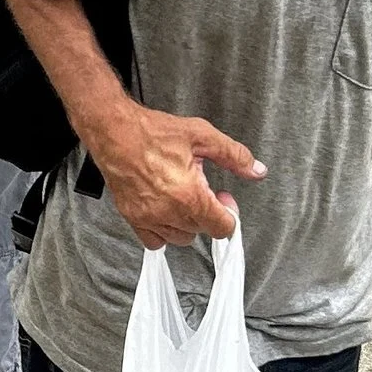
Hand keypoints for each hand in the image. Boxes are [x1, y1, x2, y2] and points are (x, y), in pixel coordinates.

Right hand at [89, 102, 263, 249]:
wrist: (114, 131)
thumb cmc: (152, 132)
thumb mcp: (202, 136)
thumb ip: (234, 156)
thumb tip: (256, 170)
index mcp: (189, 195)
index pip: (222, 227)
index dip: (229, 212)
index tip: (224, 197)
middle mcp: (168, 212)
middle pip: (203, 231)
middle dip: (208, 212)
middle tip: (203, 189)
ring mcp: (148, 218)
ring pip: (181, 238)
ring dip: (188, 222)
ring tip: (183, 197)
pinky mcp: (133, 218)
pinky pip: (155, 241)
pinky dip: (164, 231)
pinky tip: (166, 210)